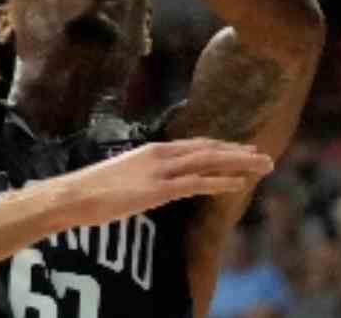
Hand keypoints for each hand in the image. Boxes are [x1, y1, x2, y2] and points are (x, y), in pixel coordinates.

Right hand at [39, 138, 271, 228]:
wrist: (75, 195)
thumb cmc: (95, 190)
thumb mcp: (126, 176)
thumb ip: (146, 176)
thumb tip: (157, 185)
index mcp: (153, 150)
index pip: (196, 145)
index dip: (223, 147)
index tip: (243, 150)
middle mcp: (161, 155)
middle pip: (208, 149)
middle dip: (239, 153)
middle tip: (265, 156)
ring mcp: (160, 171)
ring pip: (208, 161)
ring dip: (239, 163)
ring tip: (263, 166)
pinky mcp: (159, 189)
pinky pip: (197, 183)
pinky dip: (220, 181)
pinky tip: (240, 184)